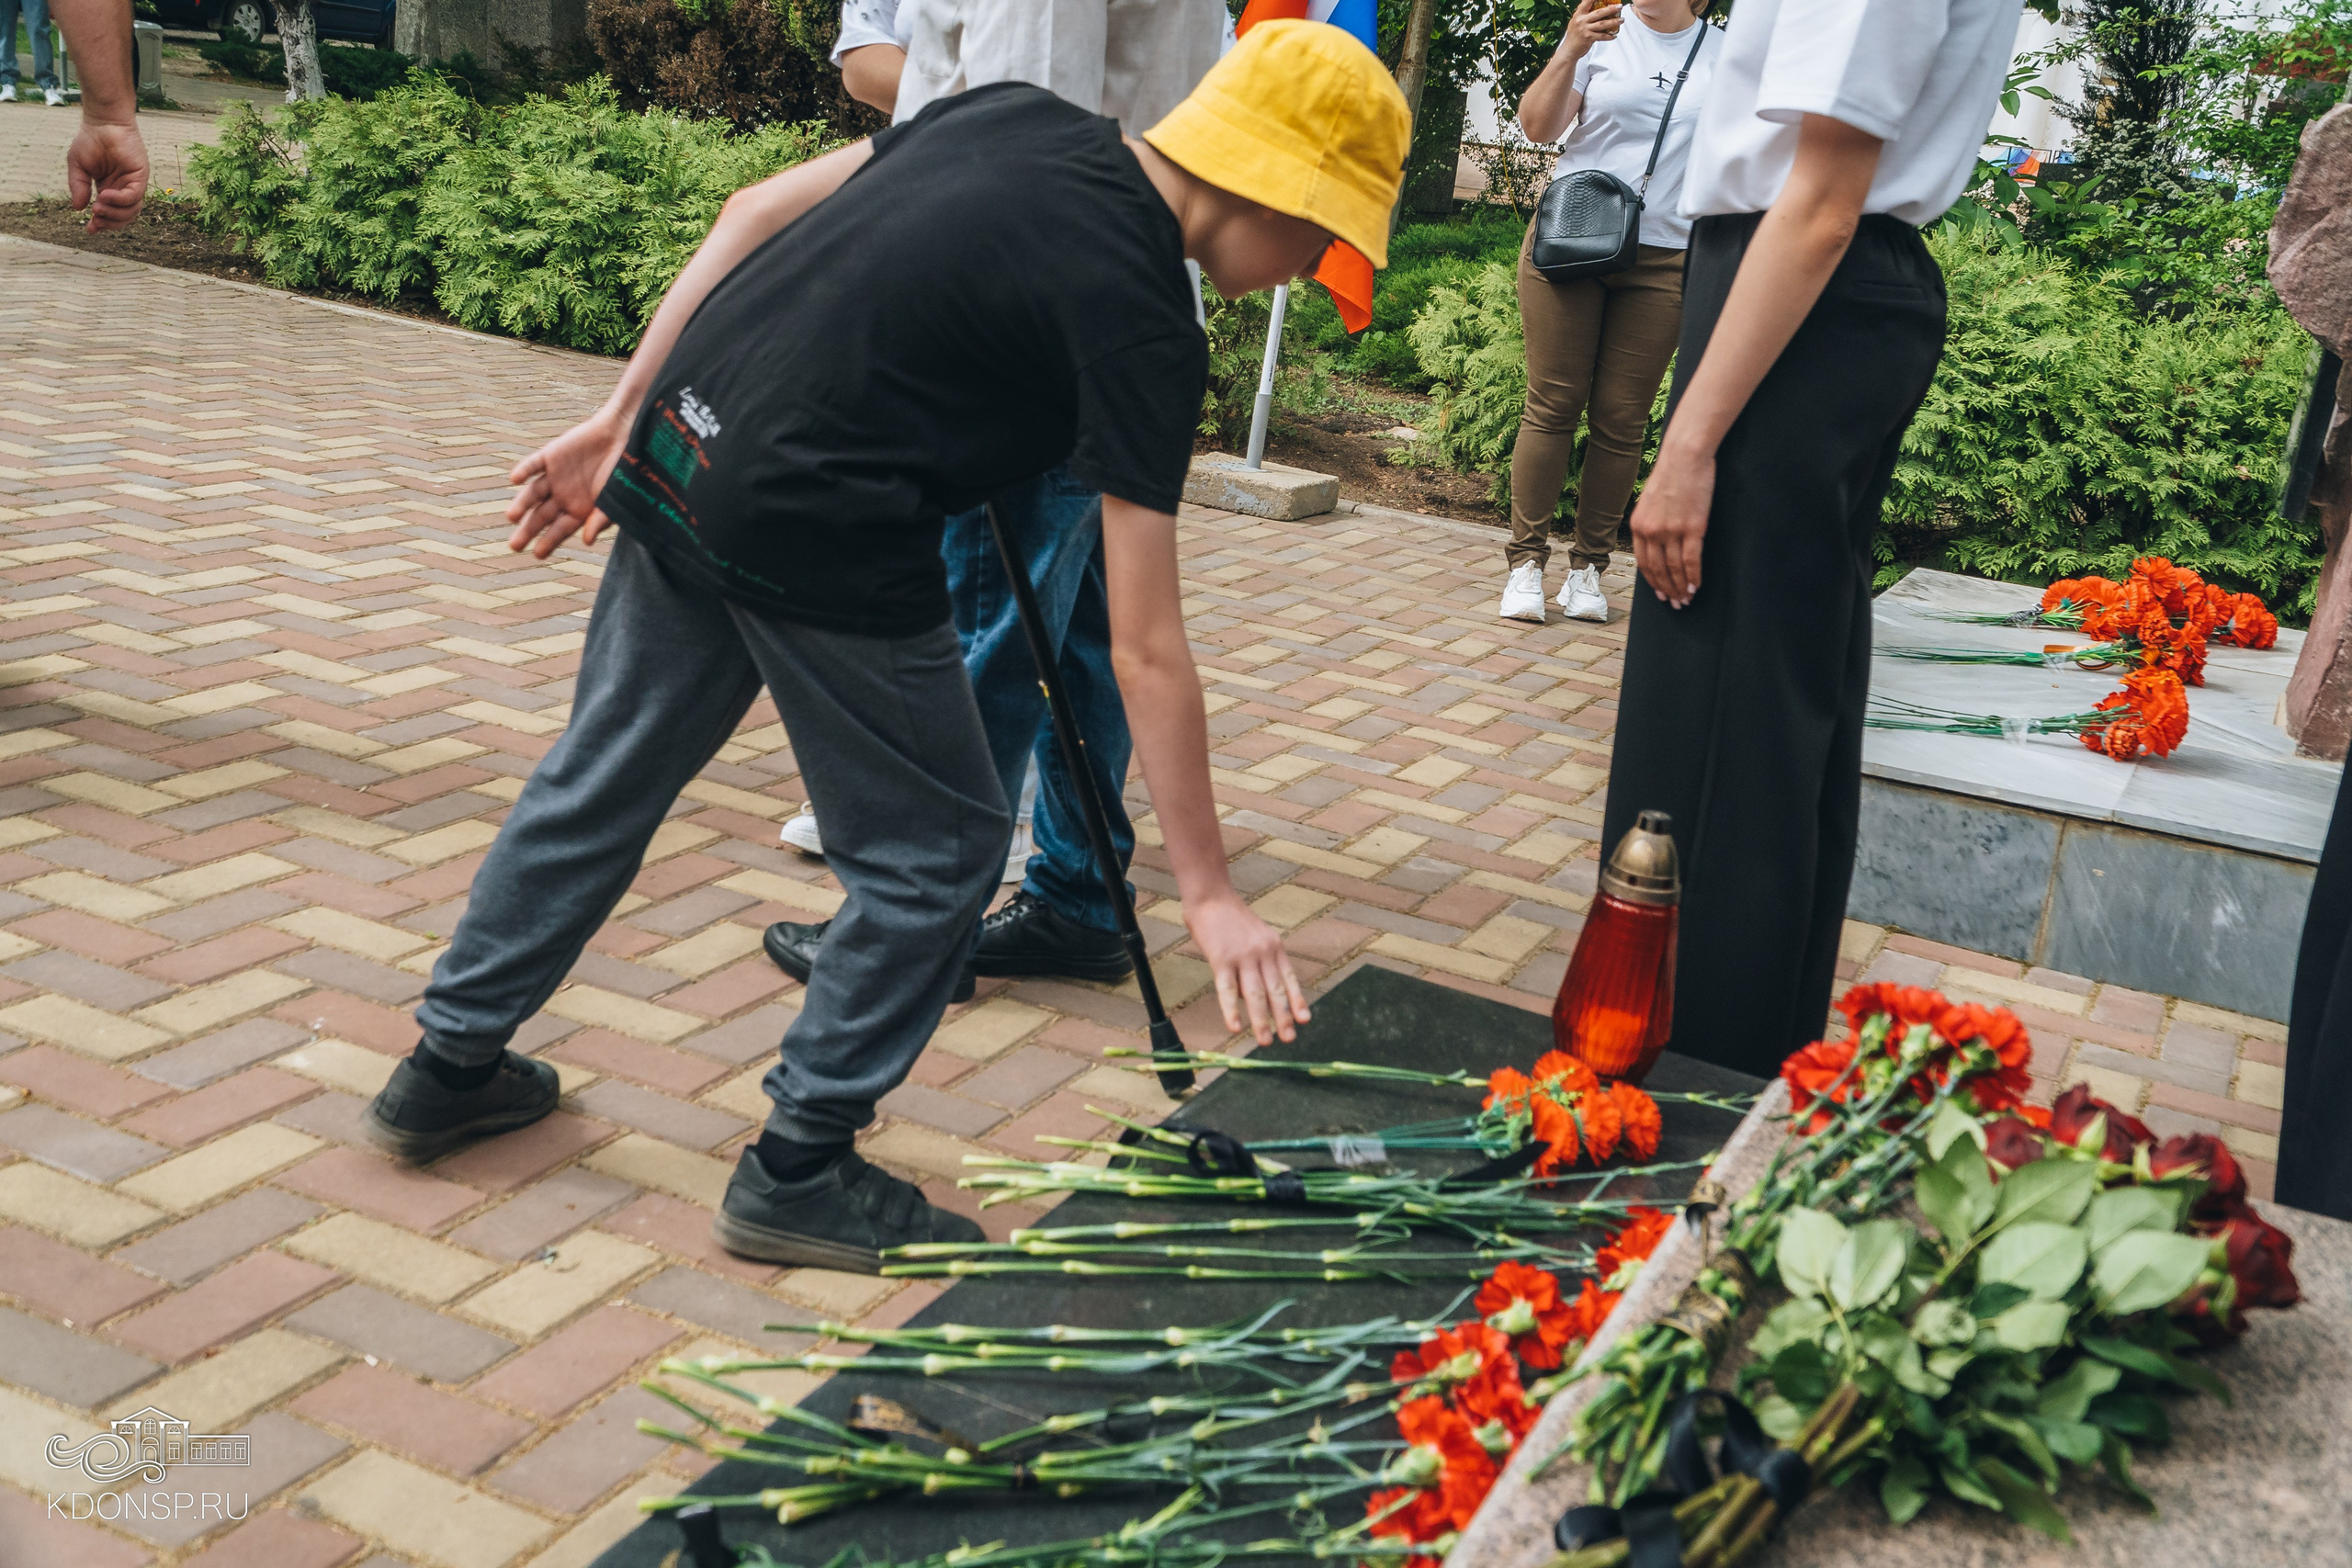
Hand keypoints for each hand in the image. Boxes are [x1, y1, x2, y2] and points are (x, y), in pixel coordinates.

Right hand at [66, 121, 148, 232]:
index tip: (89, 229)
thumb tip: (78, 209)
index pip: (110, 214)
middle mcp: (122, 189)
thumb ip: (79, 187)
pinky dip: (120, 200)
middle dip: (109, 223)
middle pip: (123, 217)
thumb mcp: (78, 167)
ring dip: (114, 214)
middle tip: (95, 221)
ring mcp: (133, 184)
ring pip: (131, 211)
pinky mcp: (140, 177)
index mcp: (109, 189)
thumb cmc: (90, 141)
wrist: (103, 123)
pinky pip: (134, 196)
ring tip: (98, 208)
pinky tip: (105, 196)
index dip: (102, 224)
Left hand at [507, 408, 627, 558]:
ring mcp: (554, 476)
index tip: (538, 554)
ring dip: (522, 504)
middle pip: (540, 516)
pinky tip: (515, 480)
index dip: (548, 542)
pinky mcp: (550, 455)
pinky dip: (524, 471)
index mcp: (578, 510)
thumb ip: (600, 520)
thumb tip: (587, 541)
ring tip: (512, 517)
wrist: (624, 437)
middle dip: (528, 530)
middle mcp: (562, 496)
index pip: (559, 530)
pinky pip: (533, 464)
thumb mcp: (615, 500)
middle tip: (515, 545)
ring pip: (533, 493)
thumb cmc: (624, 473)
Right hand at [1184, 894, 1309, 1046]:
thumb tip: (1253, 997)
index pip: (1289, 979)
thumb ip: (1258, 963)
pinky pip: (1227, 990)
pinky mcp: (1221, 959)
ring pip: (1255, 995)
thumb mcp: (1255, 936)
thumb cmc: (1230, 919)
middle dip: (1283, 1017)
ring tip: (1265, 1041)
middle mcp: (1263, 953)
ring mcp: (1243, 956)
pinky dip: (1231, 1010)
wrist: (1211, 896)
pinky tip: (1235, 1027)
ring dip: (1261, 1020)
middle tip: (1289, 1038)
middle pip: (1275, 991)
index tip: (1304, 1020)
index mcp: (1274, 947)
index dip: (1297, 1000)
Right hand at [1563, 0, 1623, 55]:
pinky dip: (1609, 36)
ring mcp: (1585, 29)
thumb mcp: (1576, 22)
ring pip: (1602, 24)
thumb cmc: (1574, 36)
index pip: (1587, 2)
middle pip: (1599, 13)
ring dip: (1613, 22)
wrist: (1568, 50)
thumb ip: (1584, 14)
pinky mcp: (1588, 38)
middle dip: (1611, 9)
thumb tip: (1592, 5)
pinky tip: (1614, 35)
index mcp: (1578, 15)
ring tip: (1621, 20)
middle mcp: (1581, 21)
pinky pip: (1602, 36)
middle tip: (1619, 6)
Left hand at [1630, 436, 1713, 607]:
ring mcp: (1671, 531)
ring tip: (1687, 599)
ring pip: (1675, 569)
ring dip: (1681, 587)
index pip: (1644, 563)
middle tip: (1675, 604)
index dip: (1653, 581)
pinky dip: (1694, 576)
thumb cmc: (1671, 475)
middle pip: (1659, 570)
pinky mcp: (1692, 527)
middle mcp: (1651, 532)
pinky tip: (1696, 586)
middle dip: (1667, 590)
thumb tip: (1657, 544)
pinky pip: (1691, 560)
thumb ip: (1650, 523)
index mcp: (1638, 526)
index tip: (1661, 593)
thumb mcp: (1649, 501)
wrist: (1684, 456)